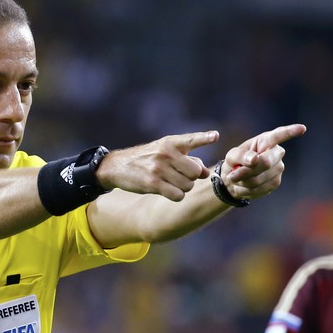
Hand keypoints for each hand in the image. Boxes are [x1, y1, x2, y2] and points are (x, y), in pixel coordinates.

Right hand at [97, 131, 219, 200]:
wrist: (117, 166)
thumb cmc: (145, 159)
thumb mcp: (163, 151)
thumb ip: (187, 159)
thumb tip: (206, 172)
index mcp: (170, 143)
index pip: (191, 140)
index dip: (204, 138)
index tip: (215, 136)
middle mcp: (165, 153)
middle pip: (196, 172)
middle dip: (192, 178)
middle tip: (180, 176)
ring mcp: (159, 168)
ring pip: (188, 185)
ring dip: (183, 188)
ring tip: (170, 183)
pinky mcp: (153, 183)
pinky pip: (178, 195)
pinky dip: (176, 196)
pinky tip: (167, 191)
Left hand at [221, 124, 306, 199]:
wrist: (233, 180)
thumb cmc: (234, 162)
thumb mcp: (232, 156)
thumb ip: (241, 155)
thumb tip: (255, 159)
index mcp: (265, 141)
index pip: (278, 135)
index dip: (290, 132)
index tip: (301, 128)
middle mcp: (276, 153)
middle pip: (265, 162)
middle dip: (245, 171)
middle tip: (232, 176)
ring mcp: (278, 168)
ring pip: (260, 178)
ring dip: (243, 182)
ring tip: (236, 179)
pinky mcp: (275, 182)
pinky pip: (259, 189)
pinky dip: (245, 190)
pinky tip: (241, 187)